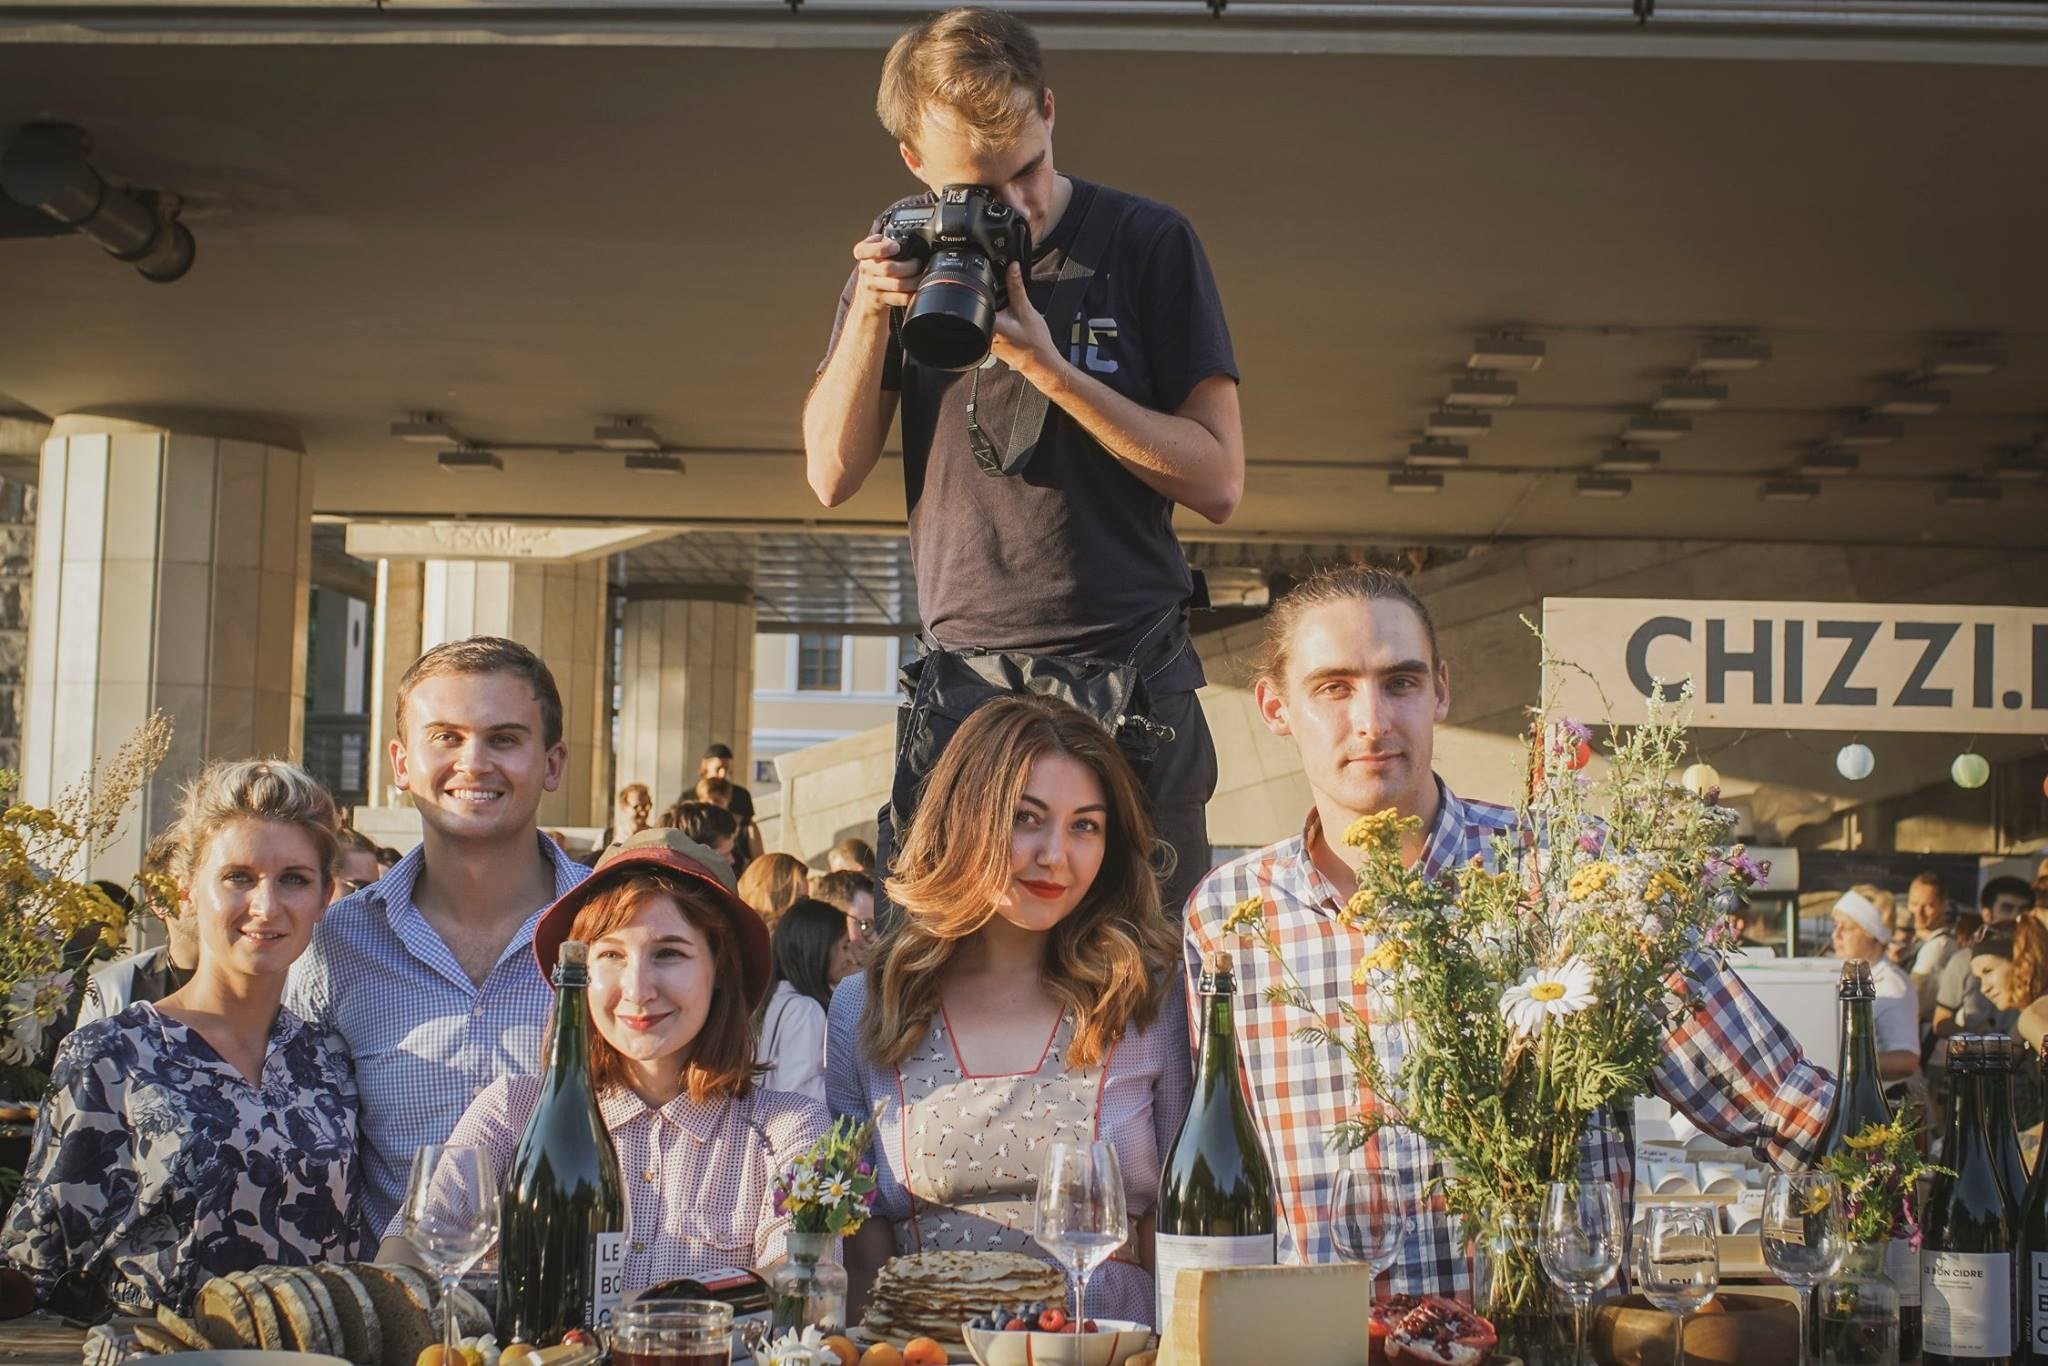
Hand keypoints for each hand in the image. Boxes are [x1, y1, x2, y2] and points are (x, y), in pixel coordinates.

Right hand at [850, 233, 921, 313]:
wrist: (867, 296)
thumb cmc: (875, 269)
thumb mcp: (874, 251)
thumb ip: (883, 242)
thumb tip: (903, 237)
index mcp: (863, 254)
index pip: (863, 250)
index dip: (881, 248)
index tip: (896, 247)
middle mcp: (866, 270)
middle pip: (888, 269)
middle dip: (909, 266)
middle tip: (918, 263)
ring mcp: (872, 287)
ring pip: (897, 285)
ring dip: (914, 280)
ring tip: (922, 275)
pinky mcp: (881, 300)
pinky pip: (901, 298)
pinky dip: (913, 293)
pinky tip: (917, 288)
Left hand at [988, 261, 1060, 381]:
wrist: (1041, 362)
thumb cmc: (1034, 342)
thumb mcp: (1025, 308)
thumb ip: (1016, 286)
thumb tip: (1012, 268)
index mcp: (988, 323)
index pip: (981, 298)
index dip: (993, 290)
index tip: (1006, 297)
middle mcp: (984, 333)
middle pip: (985, 306)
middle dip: (999, 302)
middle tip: (1015, 313)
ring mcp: (987, 340)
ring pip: (990, 316)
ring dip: (1002, 313)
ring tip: (1016, 322)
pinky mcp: (992, 344)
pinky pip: (994, 326)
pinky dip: (1003, 322)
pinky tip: (1015, 328)